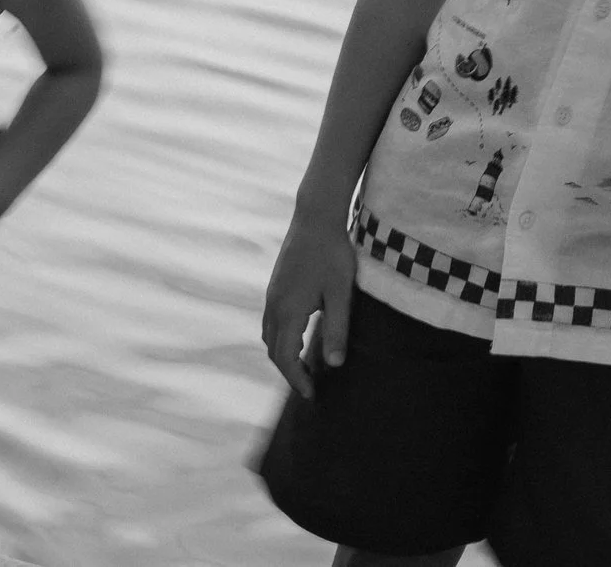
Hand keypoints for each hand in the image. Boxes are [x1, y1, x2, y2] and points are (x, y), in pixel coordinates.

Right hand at [262, 217, 358, 398]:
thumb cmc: (333, 253)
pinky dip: (281, 338)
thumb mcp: (341, 293)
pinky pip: (272, 321)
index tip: (312, 395)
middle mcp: (273, 305)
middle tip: (310, 386)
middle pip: (273, 350)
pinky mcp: (275, 285)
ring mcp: (272, 294)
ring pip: (269, 336)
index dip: (297, 379)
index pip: (285, 358)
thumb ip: (337, 328)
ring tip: (305, 366)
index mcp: (288, 311)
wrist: (316, 216)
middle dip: (289, 372)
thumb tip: (333, 365)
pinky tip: (300, 337)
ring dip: (283, 355)